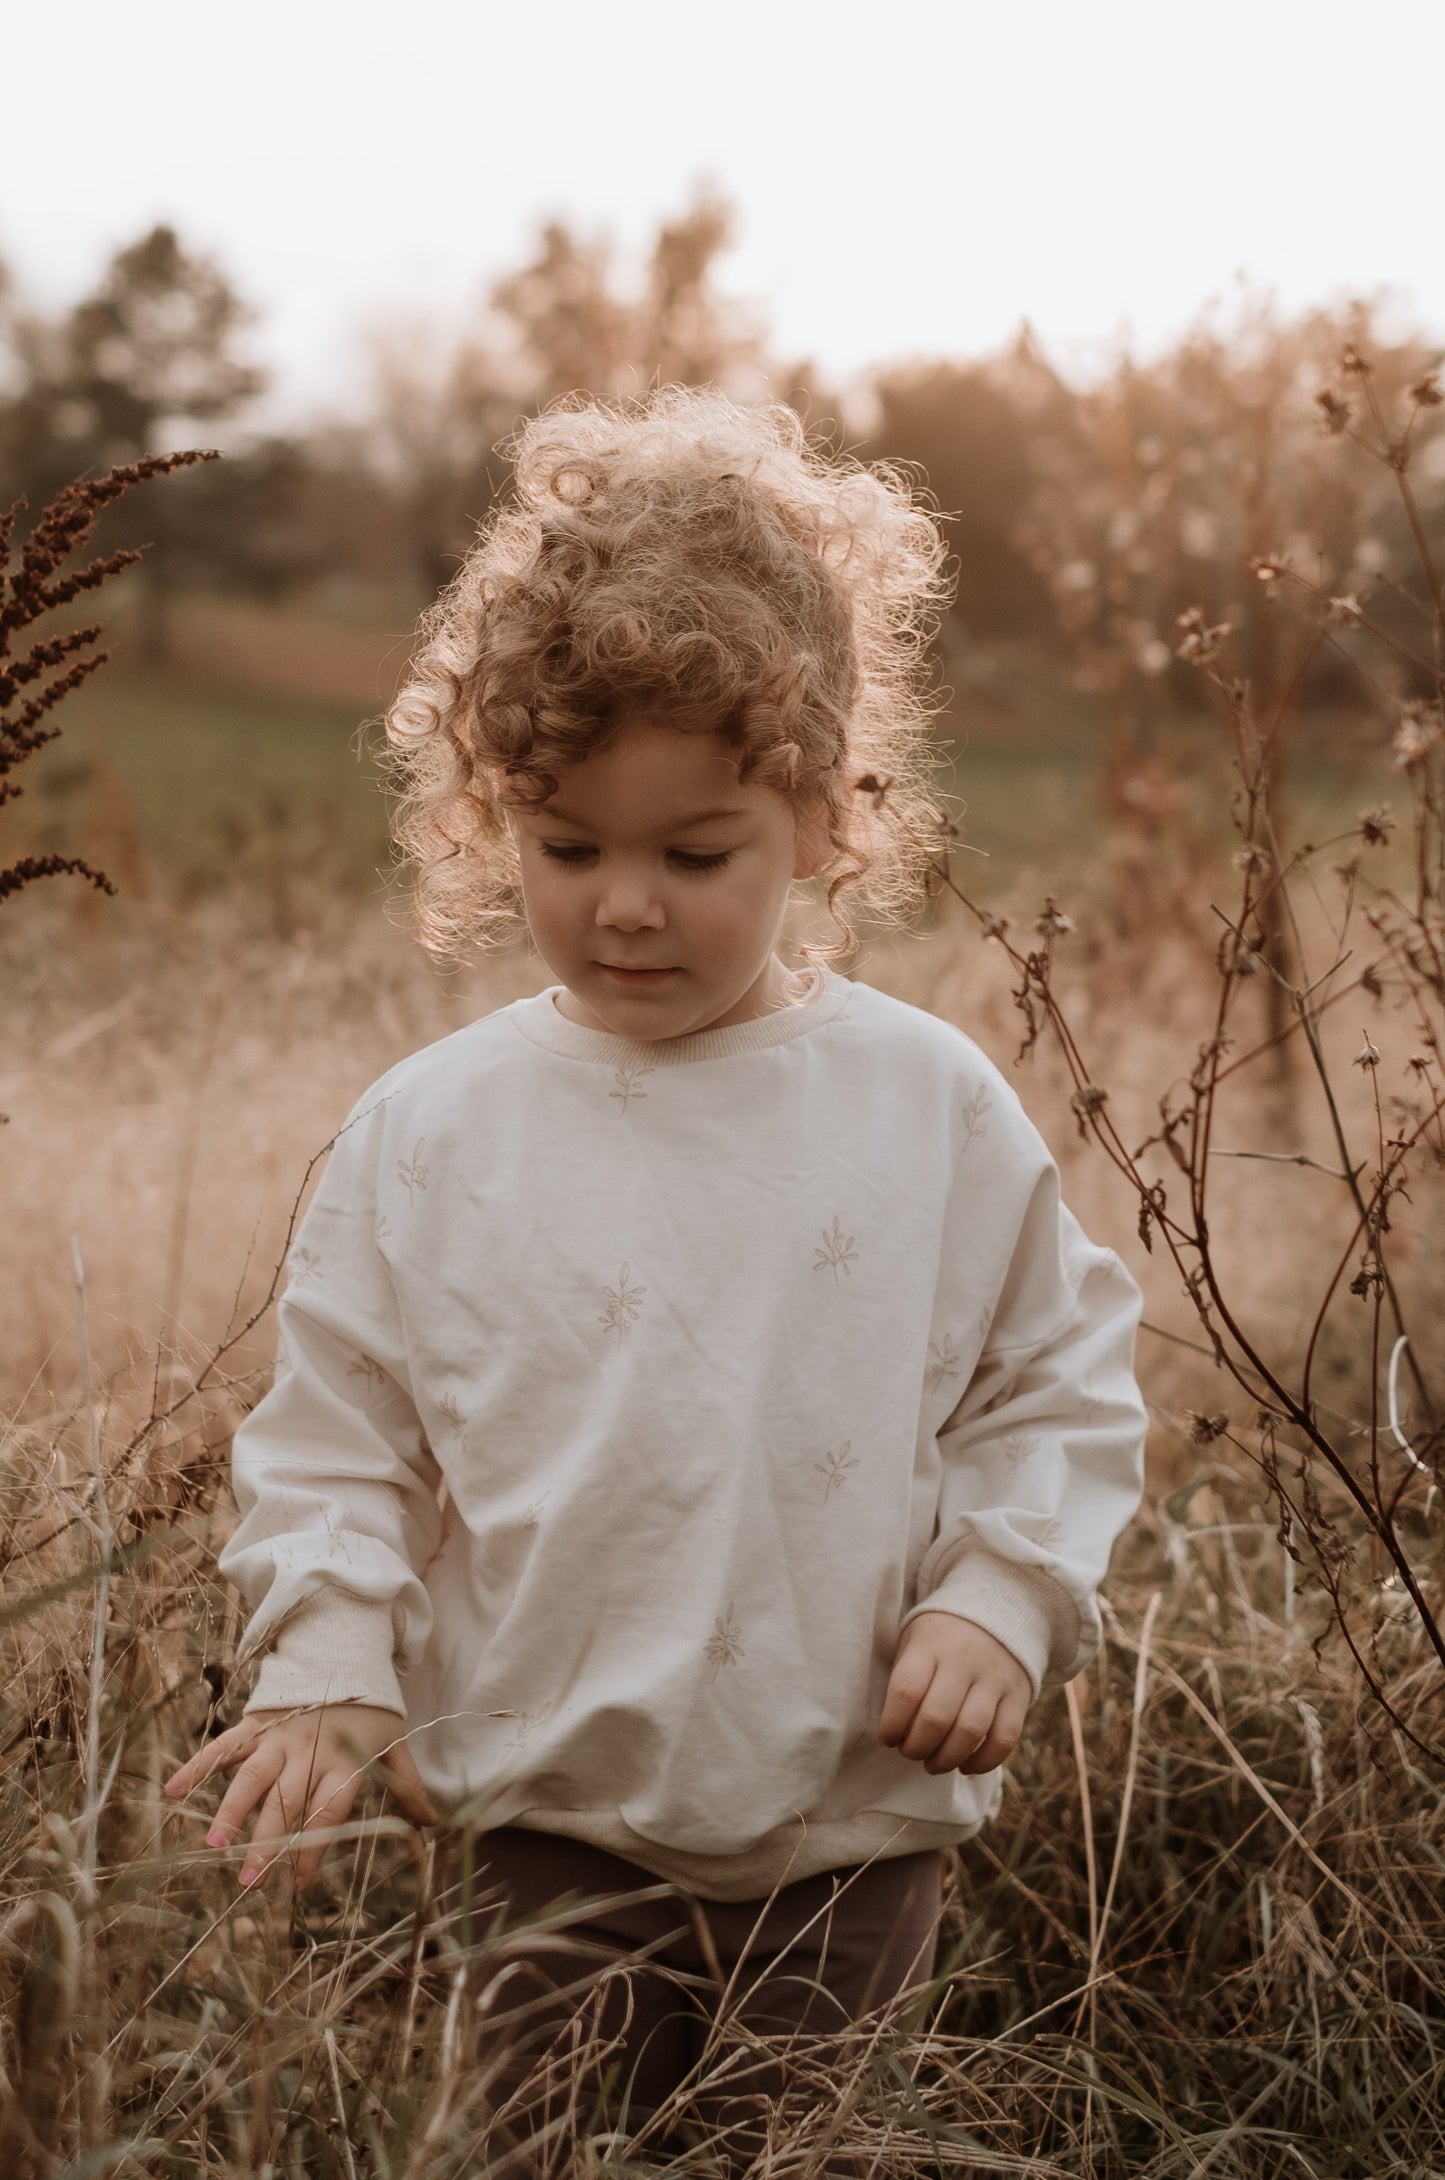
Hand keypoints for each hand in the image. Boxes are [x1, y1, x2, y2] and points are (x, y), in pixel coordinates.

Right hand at [163, 1703, 437, 1893]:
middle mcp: (308, 1750)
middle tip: (250, 1881)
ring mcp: (279, 1736)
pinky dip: (197, 1765)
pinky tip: (171, 1790)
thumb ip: (407, 1785)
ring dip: (231, 1811)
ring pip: (252, 1776)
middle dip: (268, 1842)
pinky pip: (224, 1745)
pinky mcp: (255, 1722)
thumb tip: (433, 1825)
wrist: (344, 1650)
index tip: (300, 1883)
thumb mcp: (393, 1743)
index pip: (329, 1808)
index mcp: (344, 1760)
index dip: (316, 1846)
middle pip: (286, 1801)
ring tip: (213, 1846)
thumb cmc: (370, 1709)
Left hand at [878, 1612, 1032, 1775]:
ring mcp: (995, 1677)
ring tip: (933, 1764)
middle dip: (917, 1747)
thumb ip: (906, 1681)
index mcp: (931, 1644)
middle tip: (910, 1752)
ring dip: (947, 1759)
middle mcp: (964, 1659)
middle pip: (937, 1717)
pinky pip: (1005, 1738)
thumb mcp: (916, 1642)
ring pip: (970, 1731)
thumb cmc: (942, 1639)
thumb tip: (896, 1736)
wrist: (997, 1610)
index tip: (888, 1738)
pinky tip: (965, 1766)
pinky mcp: (1019, 1695)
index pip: (907, 1690)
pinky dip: (984, 1761)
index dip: (892, 1724)